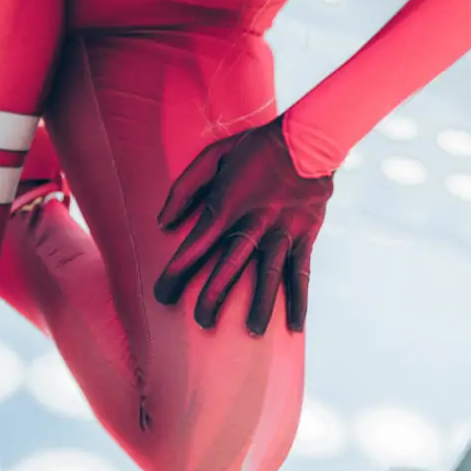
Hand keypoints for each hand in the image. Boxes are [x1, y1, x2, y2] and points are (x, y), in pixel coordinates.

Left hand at [154, 114, 333, 335]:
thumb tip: (162, 223)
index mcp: (227, 204)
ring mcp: (283, 231)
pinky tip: (295, 326)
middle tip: (202, 321)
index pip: (196, 246)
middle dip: (213, 297)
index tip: (162, 295)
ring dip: (261, 306)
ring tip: (252, 333)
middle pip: (231, 267)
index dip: (176, 273)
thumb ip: (185, 188)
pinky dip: (299, 301)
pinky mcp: (306, 236)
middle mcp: (255, 222)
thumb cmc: (255, 147)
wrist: (308, 137)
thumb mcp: (213, 155)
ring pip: (269, 275)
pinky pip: (302, 273)